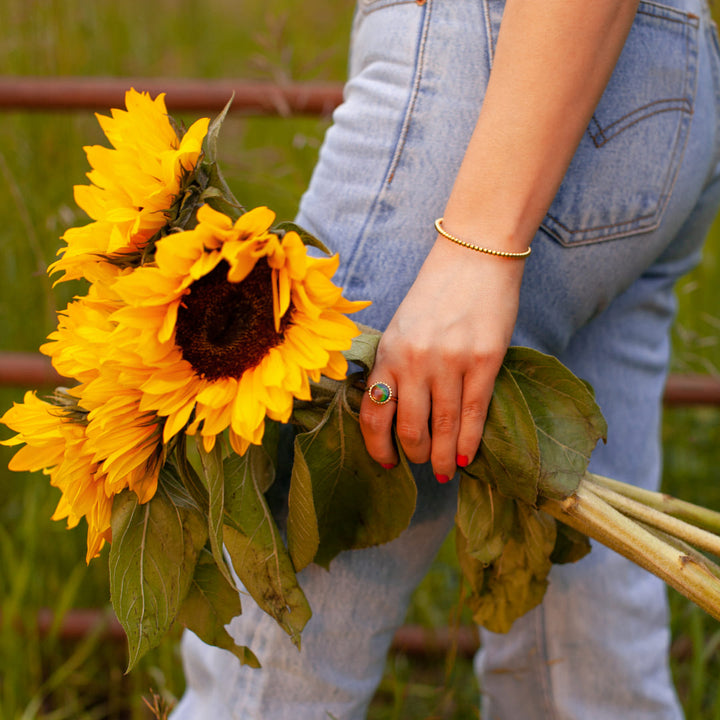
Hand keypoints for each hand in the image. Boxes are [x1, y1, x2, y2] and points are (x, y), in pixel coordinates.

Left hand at [359, 235, 524, 480]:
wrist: (474, 257)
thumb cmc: (435, 294)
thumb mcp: (400, 327)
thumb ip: (393, 365)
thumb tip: (395, 411)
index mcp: (387, 353)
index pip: (373, 413)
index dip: (377, 446)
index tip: (386, 462)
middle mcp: (413, 361)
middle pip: (408, 428)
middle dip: (412, 455)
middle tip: (419, 464)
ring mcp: (448, 362)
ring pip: (441, 427)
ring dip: (440, 457)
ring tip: (442, 471)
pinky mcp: (483, 361)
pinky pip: (473, 414)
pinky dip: (467, 442)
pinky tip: (465, 457)